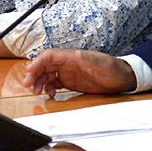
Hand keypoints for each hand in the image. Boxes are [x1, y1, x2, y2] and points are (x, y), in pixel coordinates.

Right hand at [19, 49, 136, 98]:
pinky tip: (50, 95)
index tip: (29, 72)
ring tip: (37, 92)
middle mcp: (68, 63)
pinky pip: (55, 83)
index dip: (37, 63)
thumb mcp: (100, 63)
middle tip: (29, 86)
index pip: (49, 56)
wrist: (122, 78)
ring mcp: (69, 73)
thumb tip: (75, 55)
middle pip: (44, 66)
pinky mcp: (71, 82)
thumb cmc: (112, 68)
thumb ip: (87, 60)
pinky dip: (49, 88)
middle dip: (34, 74)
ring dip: (40, 82)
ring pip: (47, 75)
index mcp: (72, 56)